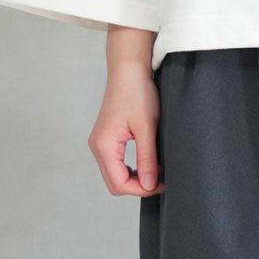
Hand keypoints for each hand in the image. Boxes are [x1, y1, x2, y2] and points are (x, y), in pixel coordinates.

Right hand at [88, 57, 164, 196]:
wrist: (129, 69)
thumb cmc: (138, 92)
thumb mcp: (146, 127)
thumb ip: (147, 158)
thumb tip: (148, 185)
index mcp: (104, 146)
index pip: (119, 184)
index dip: (141, 189)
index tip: (162, 184)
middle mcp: (97, 146)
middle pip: (114, 182)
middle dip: (138, 185)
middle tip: (161, 180)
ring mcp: (101, 141)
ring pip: (115, 172)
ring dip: (135, 176)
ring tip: (157, 170)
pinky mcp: (107, 136)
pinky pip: (116, 161)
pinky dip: (131, 166)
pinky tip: (148, 160)